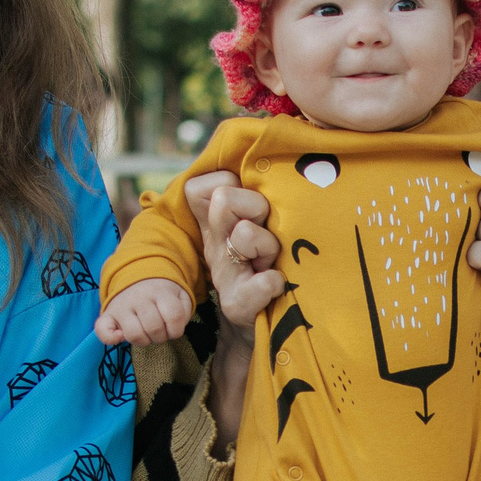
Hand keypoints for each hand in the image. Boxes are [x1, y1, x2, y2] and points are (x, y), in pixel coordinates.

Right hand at [95, 280, 192, 346]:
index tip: (173, 329)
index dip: (177, 330)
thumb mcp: (180, 298)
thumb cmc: (163, 294)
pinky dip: (111, 339)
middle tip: (159, 331)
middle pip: (154, 328)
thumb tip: (169, 330)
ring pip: (134, 334)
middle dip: (161, 337)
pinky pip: (103, 331)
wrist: (138, 276)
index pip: (174, 316)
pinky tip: (121, 336)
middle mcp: (140, 297)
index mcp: (161, 291)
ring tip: (146, 333)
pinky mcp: (107, 314)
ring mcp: (122, 305)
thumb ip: (183, 313)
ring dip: (144, 341)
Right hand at [183, 171, 282, 329]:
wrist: (266, 326)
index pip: (201, 185)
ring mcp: (225, 275)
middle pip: (224, 198)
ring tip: (274, 259)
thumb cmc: (269, 264)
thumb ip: (254, 193)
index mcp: (215, 224)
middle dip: (255, 205)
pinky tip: (279, 284)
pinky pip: (262, 282)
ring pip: (245, 233)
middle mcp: (215, 245)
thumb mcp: (257, 223)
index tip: (249, 196)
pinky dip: (273, 282)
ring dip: (269, 244)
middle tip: (267, 226)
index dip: (230, 181)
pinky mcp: (238, 304)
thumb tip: (266, 154)